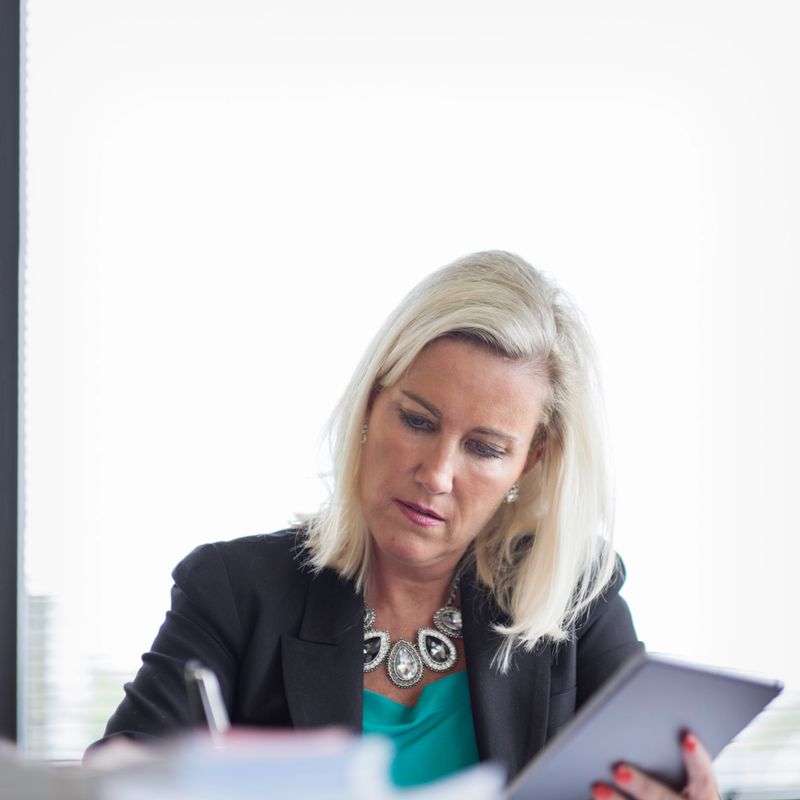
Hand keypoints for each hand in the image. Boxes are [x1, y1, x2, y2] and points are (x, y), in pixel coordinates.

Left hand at [591, 733, 718, 799]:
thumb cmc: (679, 787)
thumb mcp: (690, 780)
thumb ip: (670, 757)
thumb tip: (652, 723)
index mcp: (703, 796)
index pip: (704, 779)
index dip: (696, 759)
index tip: (686, 737)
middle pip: (664, 797)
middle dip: (641, 785)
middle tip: (619, 770)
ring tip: (598, 788)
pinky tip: (593, 794)